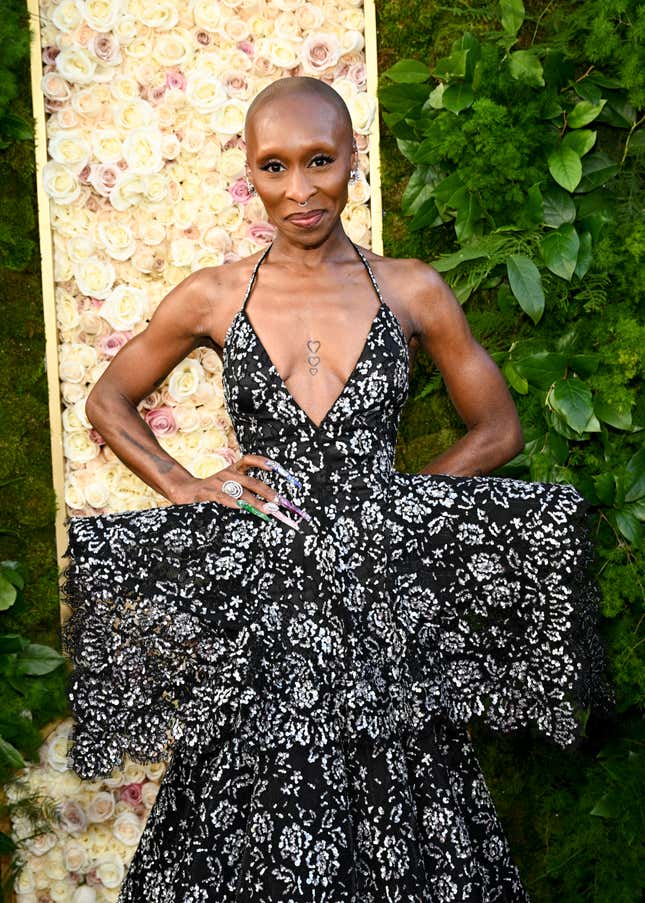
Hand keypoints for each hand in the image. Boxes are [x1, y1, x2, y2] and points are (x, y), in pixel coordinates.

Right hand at [168, 453, 306, 525]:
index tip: (276, 468)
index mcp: (232, 469)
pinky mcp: (208, 493)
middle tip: (278, 501)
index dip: (263, 462)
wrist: (184, 491)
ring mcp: (217, 483)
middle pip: (251, 481)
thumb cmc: (210, 490)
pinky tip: (243, 508)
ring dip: (255, 502)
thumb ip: (243, 489)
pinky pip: (224, 498)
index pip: (248, 459)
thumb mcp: (227, 484)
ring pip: (240, 492)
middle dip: (267, 492)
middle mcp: (226, 474)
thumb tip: (267, 502)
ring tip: (267, 510)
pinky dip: (234, 503)